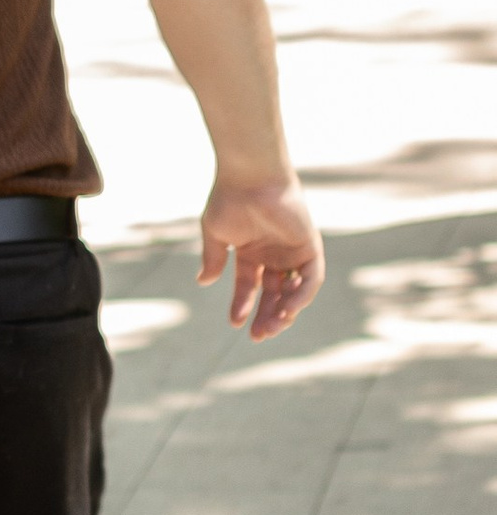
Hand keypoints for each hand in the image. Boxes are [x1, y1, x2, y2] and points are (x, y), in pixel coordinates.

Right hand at [199, 176, 322, 340]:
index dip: (242, 305)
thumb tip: (204, 282)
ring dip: (285, 312)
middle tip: (257, 337)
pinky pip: (311, 279)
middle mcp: (274, 254)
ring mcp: (293, 251)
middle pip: (273, 294)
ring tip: (272, 327)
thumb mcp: (216, 234)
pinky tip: (288, 309)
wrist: (251, 177)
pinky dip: (302, 296)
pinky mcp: (309, 247)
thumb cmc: (230, 199)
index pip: (249, 286)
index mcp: (251, 251)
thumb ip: (213, 259)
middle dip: (266, 316)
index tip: (234, 323)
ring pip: (293, 291)